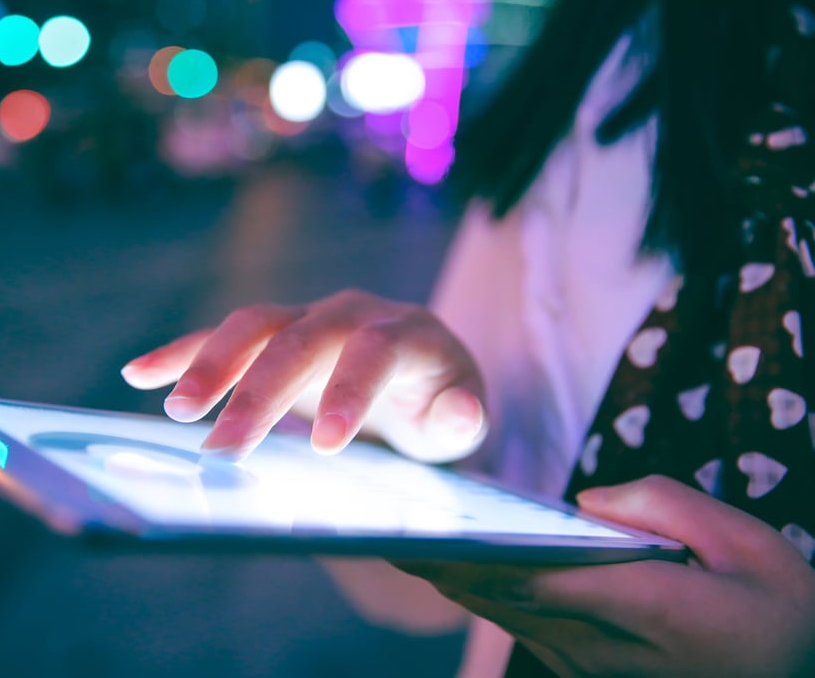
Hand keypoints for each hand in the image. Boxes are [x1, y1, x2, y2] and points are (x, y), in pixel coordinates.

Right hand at [120, 288, 486, 461]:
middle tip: (222, 447)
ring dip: (211, 364)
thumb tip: (461, 413)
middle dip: (259, 390)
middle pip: (299, 337)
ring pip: (254, 327)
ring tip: (176, 411)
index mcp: (407, 332)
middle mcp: (353, 313)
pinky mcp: (273, 334)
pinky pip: (221, 335)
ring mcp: (308, 317)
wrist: (418, 374)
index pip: (373, 351)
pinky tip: (138, 374)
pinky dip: (181, 352)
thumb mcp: (460, 418)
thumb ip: (462, 418)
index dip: (348, 392)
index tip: (323, 446)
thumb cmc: (438, 402)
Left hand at [395, 476, 814, 677]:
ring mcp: (593, 667)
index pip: (538, 579)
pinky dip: (489, 597)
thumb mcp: (749, 545)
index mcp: (645, 610)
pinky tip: (463, 567)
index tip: (421, 534)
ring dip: (457, 583)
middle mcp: (604, 647)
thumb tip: (589, 502)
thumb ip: (664, 508)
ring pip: (509, 619)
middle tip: (387, 530)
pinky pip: (526, 628)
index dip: (472, 558)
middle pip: (505, 602)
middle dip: (443, 567)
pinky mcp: (590, 671)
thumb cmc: (781, 613)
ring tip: (407, 541)